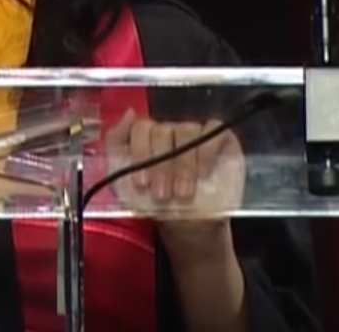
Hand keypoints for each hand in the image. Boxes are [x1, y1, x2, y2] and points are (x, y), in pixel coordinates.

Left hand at [103, 110, 245, 259]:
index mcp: (147, 135)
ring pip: (187, 132)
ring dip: (183, 165)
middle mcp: (172, 129)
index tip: (141, 184)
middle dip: (160, 166)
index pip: (141, 127)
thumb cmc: (152, 201)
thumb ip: (117, 143)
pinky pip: (215, 132)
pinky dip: (207, 151)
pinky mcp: (221, 139)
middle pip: (163, 131)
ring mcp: (197, 132)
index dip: (140, 154)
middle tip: (163, 194)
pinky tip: (203, 174)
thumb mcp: (124, 177)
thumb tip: (128, 113)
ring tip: (183, 193)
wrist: (184, 224)